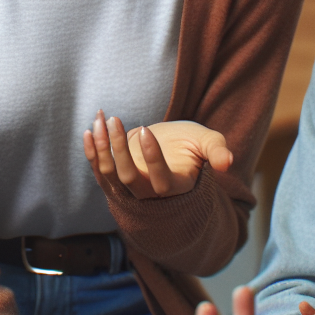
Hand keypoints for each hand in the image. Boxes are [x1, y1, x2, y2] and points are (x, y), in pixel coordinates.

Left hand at [83, 110, 232, 198]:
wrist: (168, 147)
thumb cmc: (189, 144)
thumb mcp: (207, 143)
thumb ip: (217, 151)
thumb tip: (226, 162)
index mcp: (176, 188)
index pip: (160, 182)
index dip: (152, 159)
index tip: (145, 129)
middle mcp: (149, 195)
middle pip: (129, 179)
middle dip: (119, 149)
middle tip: (115, 119)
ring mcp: (129, 189)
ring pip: (110, 174)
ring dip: (102, 147)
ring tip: (101, 119)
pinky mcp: (113, 181)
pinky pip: (98, 169)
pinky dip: (91, 152)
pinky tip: (88, 131)